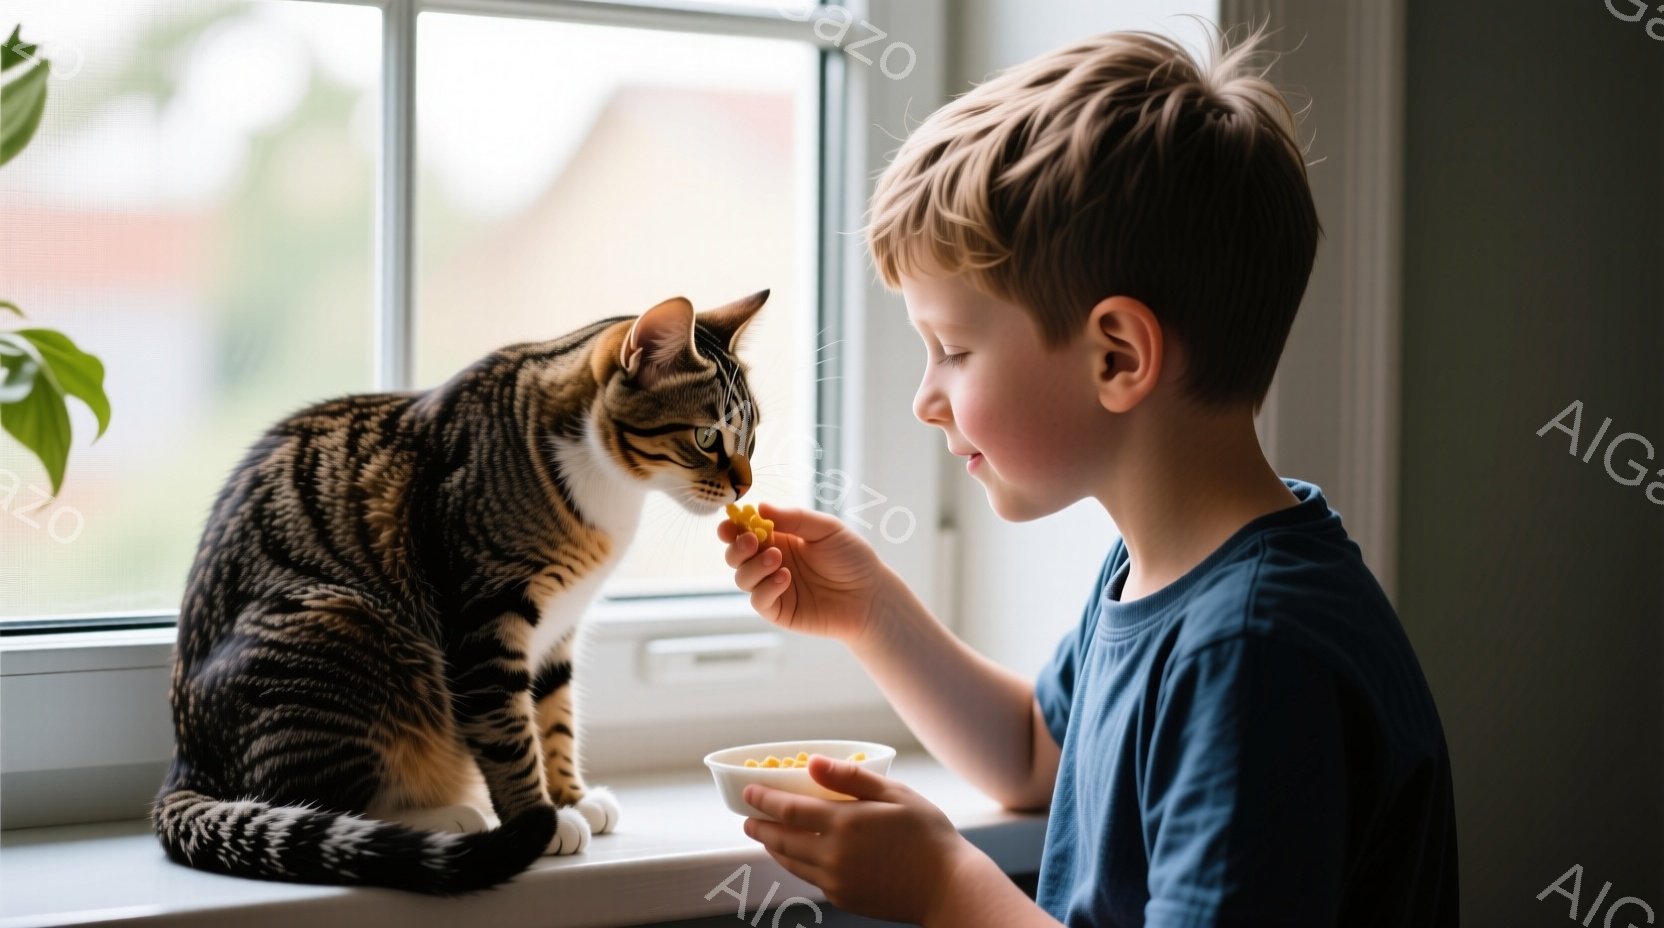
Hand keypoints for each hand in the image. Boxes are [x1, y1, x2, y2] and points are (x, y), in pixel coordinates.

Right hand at [720, 503, 893, 645]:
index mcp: (779, 539)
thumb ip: (794, 518)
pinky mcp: (779, 611)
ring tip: (776, 558)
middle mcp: (771, 563)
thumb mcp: (826, 529)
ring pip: (742, 578)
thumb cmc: (852, 558)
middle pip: (735, 555)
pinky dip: (766, 588)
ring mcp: (773, 588)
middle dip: (736, 547)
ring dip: (753, 566)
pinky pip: (759, 600)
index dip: (732, 526)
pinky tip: (785, 577)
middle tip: (752, 540)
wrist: (871, 595)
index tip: (730, 522)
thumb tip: (760, 507)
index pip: (745, 531)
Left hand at [740, 755, 978, 924]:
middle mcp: (834, 856)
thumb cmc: (927, 835)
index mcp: (845, 825)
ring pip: (791, 863)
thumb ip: (851, 778)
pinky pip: (810, 879)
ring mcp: (837, 881)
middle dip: (759, 827)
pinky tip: (799, 855)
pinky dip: (797, 864)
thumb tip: (813, 762)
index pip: (788, 810)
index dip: (763, 799)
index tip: (748, 791)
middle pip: (781, 840)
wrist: (948, 887)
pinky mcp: (843, 898)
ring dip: (774, 847)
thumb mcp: (895, 794)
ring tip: (767, 836)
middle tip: (747, 818)